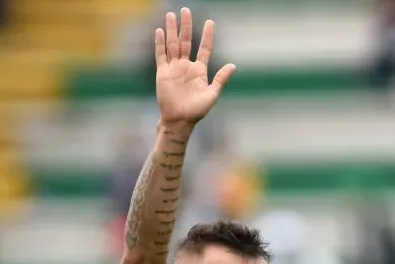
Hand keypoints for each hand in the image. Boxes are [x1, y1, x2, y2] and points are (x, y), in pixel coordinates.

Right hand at [154, 8, 235, 124]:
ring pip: (172, 44)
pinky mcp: (163, 73)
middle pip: (186, 41)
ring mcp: (174, 68)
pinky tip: (160, 31)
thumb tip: (233, 66)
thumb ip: (221, 79)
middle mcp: (186, 66)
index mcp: (199, 70)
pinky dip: (160, 43)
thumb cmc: (196, 111)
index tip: (210, 22)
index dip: (207, 35)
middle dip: (186, 25)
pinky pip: (161, 55)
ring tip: (171, 15)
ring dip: (172, 30)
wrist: (179, 121)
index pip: (204, 48)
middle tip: (185, 10)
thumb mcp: (212, 94)